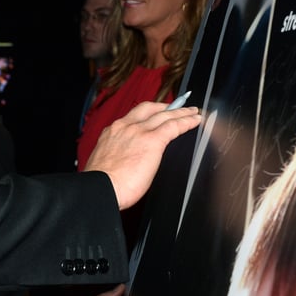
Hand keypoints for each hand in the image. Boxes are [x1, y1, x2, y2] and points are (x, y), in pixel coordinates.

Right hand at [84, 102, 201, 208]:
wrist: (101, 188)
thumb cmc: (102, 184)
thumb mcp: (106, 162)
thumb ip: (119, 155)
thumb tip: (126, 162)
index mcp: (112, 132)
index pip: (133, 116)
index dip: (148, 113)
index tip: (155, 113)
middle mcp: (125, 127)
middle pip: (150, 109)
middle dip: (165, 106)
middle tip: (176, 106)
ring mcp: (139, 132)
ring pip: (164, 114)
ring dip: (180, 111)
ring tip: (191, 111)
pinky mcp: (153, 140)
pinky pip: (174, 126)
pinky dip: (186, 121)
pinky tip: (195, 120)